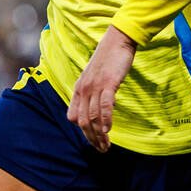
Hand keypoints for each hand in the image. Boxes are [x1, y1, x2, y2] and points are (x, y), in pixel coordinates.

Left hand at [68, 27, 136, 151]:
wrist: (117, 40)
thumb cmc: (108, 60)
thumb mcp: (94, 78)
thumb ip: (92, 93)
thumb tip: (95, 109)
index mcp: (78, 89)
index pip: (73, 117)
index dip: (82, 132)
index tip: (94, 140)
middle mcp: (83, 89)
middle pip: (82, 121)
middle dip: (91, 139)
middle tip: (102, 149)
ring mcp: (95, 86)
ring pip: (92, 117)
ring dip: (99, 134)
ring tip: (106, 145)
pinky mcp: (108, 83)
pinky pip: (104, 106)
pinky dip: (105, 120)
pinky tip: (109, 130)